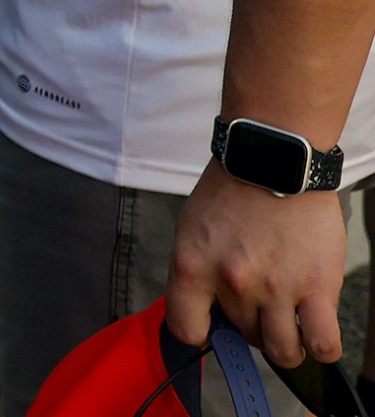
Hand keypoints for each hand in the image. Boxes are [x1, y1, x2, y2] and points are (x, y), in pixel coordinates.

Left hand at [165, 162, 347, 366]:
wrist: (273, 160)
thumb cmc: (232, 193)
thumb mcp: (192, 231)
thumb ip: (196, 274)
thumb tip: (206, 312)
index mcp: (192, 267)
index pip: (185, 329)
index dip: (201, 332)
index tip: (211, 327)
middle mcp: (232, 283)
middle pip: (242, 335)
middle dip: (251, 324)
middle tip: (260, 302)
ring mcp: (277, 288)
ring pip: (282, 350)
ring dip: (287, 344)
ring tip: (290, 325)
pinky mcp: (318, 287)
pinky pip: (324, 343)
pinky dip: (321, 347)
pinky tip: (316, 333)